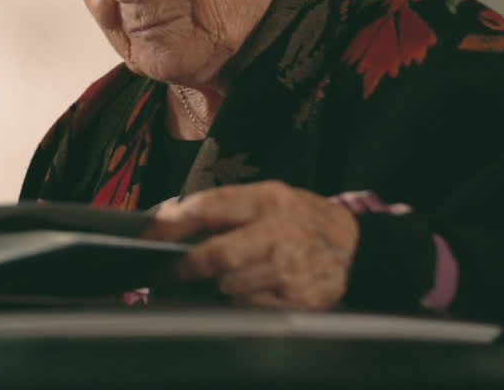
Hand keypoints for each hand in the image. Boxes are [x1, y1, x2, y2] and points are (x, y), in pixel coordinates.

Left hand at [144, 181, 358, 309]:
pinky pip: (252, 306)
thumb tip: (166, 219)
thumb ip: (220, 206)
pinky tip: (253, 287)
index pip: (208, 208)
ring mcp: (292, 270)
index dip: (172, 224)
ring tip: (226, 275)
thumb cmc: (299, 219)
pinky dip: (243, 300)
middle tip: (172, 271)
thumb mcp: (265, 197)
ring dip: (219, 284)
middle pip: (218, 257)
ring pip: (231, 286)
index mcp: (268, 201)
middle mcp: (281, 234)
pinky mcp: (300, 300)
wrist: (355, 248)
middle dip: (189, 266)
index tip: (148, 238)